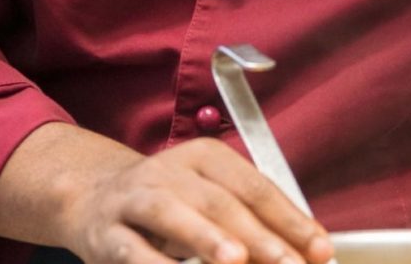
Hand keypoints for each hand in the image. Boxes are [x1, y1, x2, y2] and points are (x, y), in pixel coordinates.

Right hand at [0, 122, 332, 263]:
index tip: (319, 250)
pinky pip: (131, 249)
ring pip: (172, 214)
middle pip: (218, 200)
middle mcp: (169, 172)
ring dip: (206, 238)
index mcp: (203, 157)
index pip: (253, 185)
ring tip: (237, 262)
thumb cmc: (168, 204)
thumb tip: (303, 252)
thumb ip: (251, 220)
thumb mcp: (208, 198)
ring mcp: (134, 199)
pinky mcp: (105, 233)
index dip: (288, 218)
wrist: (91, 197)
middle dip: (257, 236)